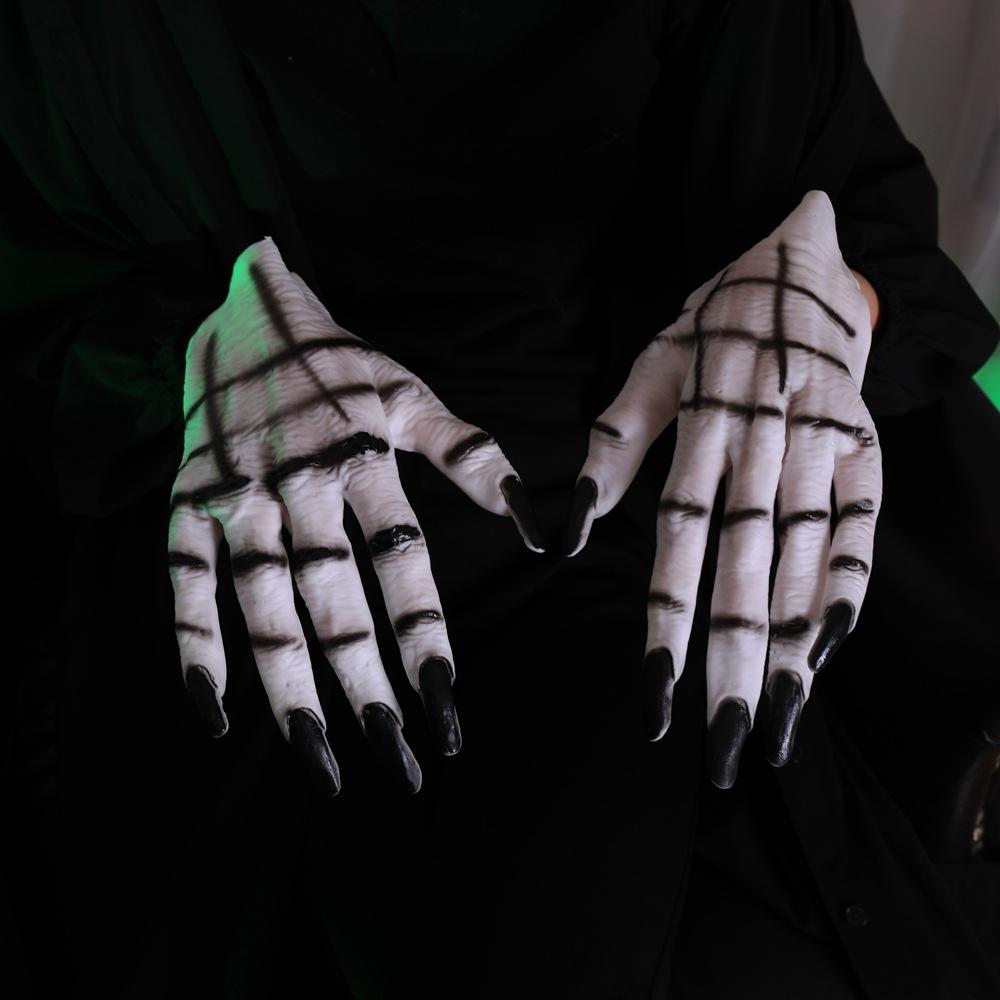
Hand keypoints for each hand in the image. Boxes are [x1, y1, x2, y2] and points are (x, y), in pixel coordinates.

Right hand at [167, 236, 544, 795]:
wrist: (243, 311)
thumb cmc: (339, 364)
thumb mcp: (411, 396)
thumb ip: (471, 456)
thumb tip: (535, 525)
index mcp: (363, 459)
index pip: (402, 567)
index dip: (425, 641)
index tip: (448, 710)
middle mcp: (302, 484)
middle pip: (336, 599)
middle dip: (366, 684)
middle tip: (397, 759)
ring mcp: (239, 495)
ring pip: (264, 603)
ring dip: (290, 683)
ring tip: (319, 755)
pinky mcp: (188, 501)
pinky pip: (184, 581)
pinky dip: (193, 645)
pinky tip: (214, 711)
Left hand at [563, 190, 882, 787]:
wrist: (802, 260)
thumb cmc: (714, 320)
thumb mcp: (650, 366)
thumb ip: (612, 447)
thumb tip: (569, 530)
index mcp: (705, 425)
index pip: (680, 542)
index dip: (667, 621)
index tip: (656, 692)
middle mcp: (766, 443)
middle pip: (747, 568)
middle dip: (733, 660)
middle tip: (721, 744)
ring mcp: (823, 447)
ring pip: (806, 559)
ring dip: (790, 643)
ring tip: (774, 719)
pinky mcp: (864, 447)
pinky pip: (862, 523)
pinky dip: (850, 582)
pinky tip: (830, 648)